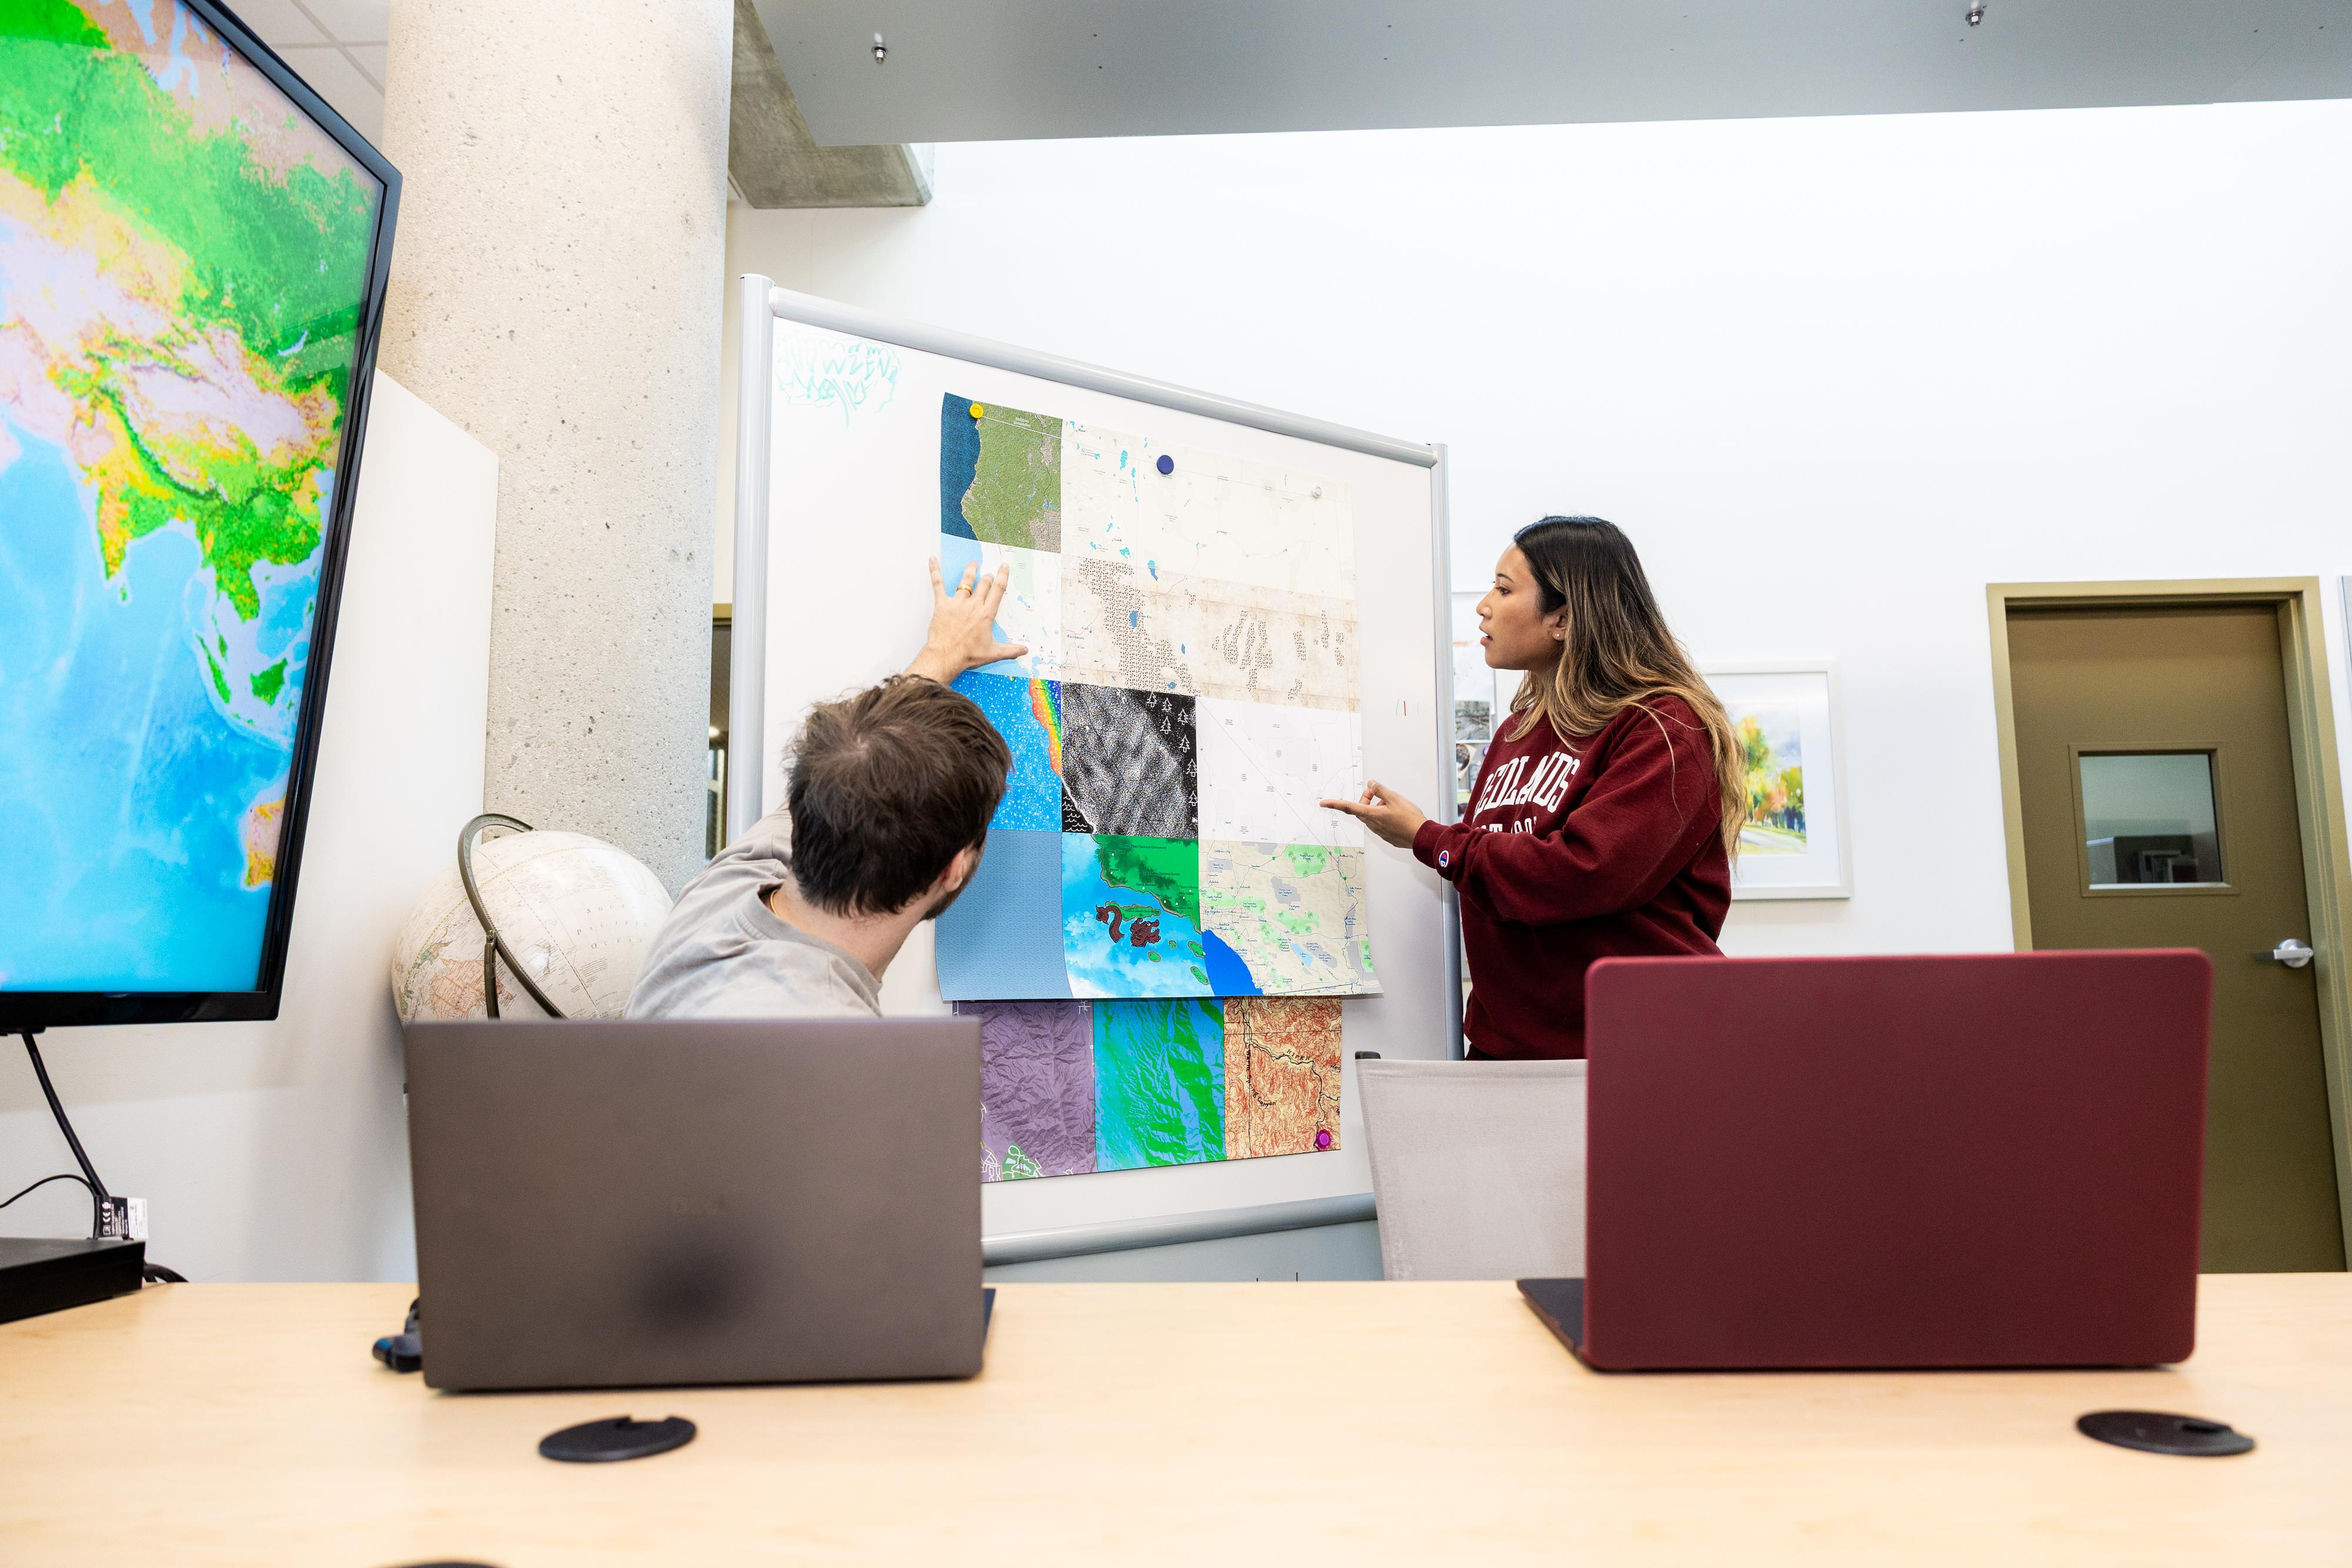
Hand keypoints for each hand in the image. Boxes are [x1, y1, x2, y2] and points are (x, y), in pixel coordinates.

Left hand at [906, 558, 1028, 683]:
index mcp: (986, 614)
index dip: (1002, 576)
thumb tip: (1025, 650)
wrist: (946, 656)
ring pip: (965, 580)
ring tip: (973, 564)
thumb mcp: (993, 653)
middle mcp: (973, 605)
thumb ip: (1011, 650)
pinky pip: (938, 584)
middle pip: (983, 583)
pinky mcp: (942, 604)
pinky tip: (933, 560)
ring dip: (970, 571)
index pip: (998, 590)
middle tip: (988, 575)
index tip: (1003, 567)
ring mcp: (957, 603)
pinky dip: (935, 571)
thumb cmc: (968, 655)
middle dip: (987, 577)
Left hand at [1320, 779, 1427, 848]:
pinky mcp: (1387, 836)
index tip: (1323, 803)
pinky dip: (1384, 815)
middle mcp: (1372, 825)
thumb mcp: (1395, 798)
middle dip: (1366, 799)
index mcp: (1371, 815)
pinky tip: (1396, 813)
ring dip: (1376, 807)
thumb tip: (1370, 783)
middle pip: (1361, 809)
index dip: (1334, 804)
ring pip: (1371, 816)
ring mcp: (1379, 832)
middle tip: (1376, 792)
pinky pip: (1380, 823)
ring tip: (1392, 803)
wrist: (1421, 836)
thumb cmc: (1410, 819)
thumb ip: (1380, 790)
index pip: (1348, 807)